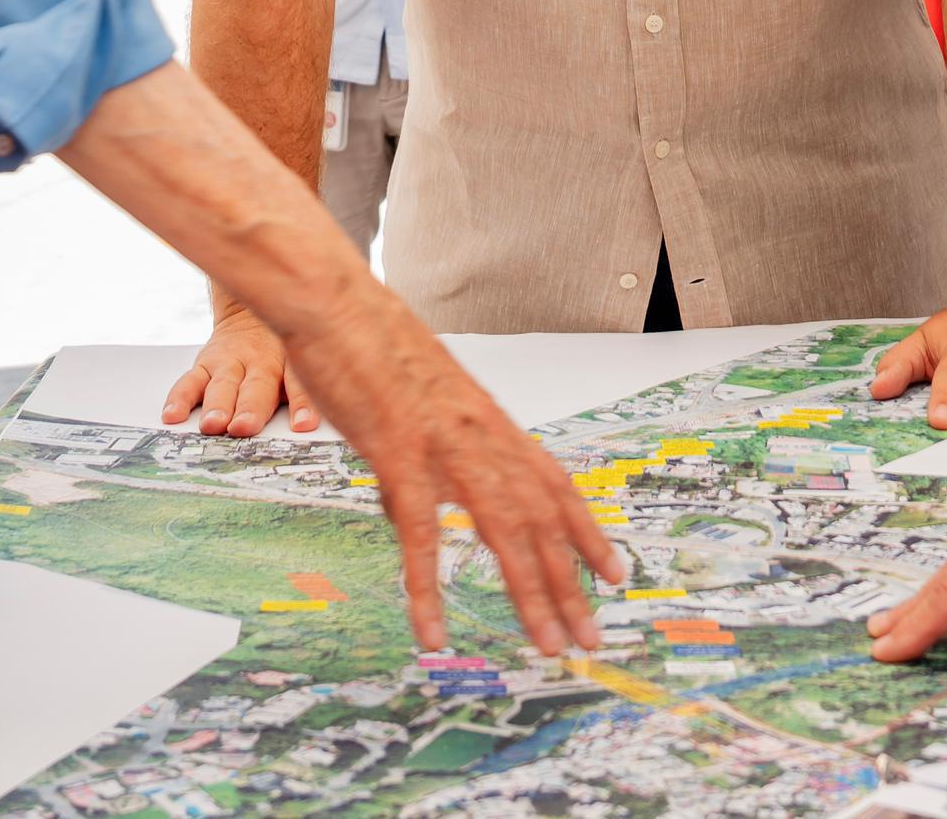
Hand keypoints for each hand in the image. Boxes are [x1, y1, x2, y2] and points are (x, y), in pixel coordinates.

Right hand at [162, 307, 320, 437]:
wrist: (253, 309)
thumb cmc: (284, 347)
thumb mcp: (305, 357)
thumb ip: (314, 385)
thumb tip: (346, 412)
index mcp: (290, 361)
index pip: (300, 383)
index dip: (304, 404)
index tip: (305, 425)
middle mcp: (259, 362)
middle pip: (257, 387)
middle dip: (250, 408)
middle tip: (244, 427)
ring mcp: (230, 362)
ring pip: (223, 385)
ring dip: (218, 405)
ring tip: (212, 424)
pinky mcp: (205, 364)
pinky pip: (190, 381)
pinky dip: (180, 398)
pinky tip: (172, 415)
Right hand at [277, 291, 624, 655]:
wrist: (335, 301)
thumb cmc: (369, 342)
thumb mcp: (418, 399)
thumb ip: (426, 456)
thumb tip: (412, 512)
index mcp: (488, 420)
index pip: (555, 483)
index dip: (587, 531)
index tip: (612, 573)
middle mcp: (481, 435)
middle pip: (543, 519)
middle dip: (571, 583)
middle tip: (591, 637)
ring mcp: (445, 446)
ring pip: (505, 531)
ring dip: (531, 594)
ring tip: (548, 644)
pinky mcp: (399, 455)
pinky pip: (421, 535)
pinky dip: (429, 587)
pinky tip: (433, 631)